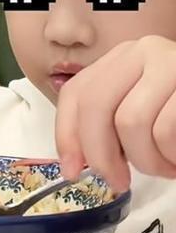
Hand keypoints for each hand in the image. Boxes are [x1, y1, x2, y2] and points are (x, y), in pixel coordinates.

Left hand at [56, 35, 175, 191]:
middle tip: (118, 181)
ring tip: (166, 167)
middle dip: (101, 153)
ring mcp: (171, 63)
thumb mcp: (143, 113)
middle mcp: (143, 51)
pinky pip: (164, 132)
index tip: (72, 170)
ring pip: (130, 122)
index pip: (77, 92)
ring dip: (147, 160)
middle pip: (96, 104)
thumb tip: (74, 161)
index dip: (67, 133)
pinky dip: (171, 158)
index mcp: (123, 58)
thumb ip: (109, 125)